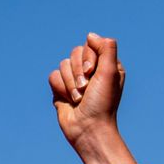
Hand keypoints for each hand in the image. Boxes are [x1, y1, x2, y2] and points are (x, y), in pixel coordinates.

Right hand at [49, 31, 126, 158]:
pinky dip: (60, 89)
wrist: (87, 128)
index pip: (90, 45)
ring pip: (63, 64)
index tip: (92, 73)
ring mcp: (75, 79)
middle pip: (74, 53)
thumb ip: (106, 49)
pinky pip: (53, 76)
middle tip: (86, 89)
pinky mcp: (61, 88)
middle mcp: (91, 70)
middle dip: (78, 73)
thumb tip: (90, 35)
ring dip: (70, 84)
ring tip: (79, 99)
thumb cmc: (102, 103)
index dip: (88, 59)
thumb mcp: (110, 73)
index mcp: (106, 65)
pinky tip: (69, 101)